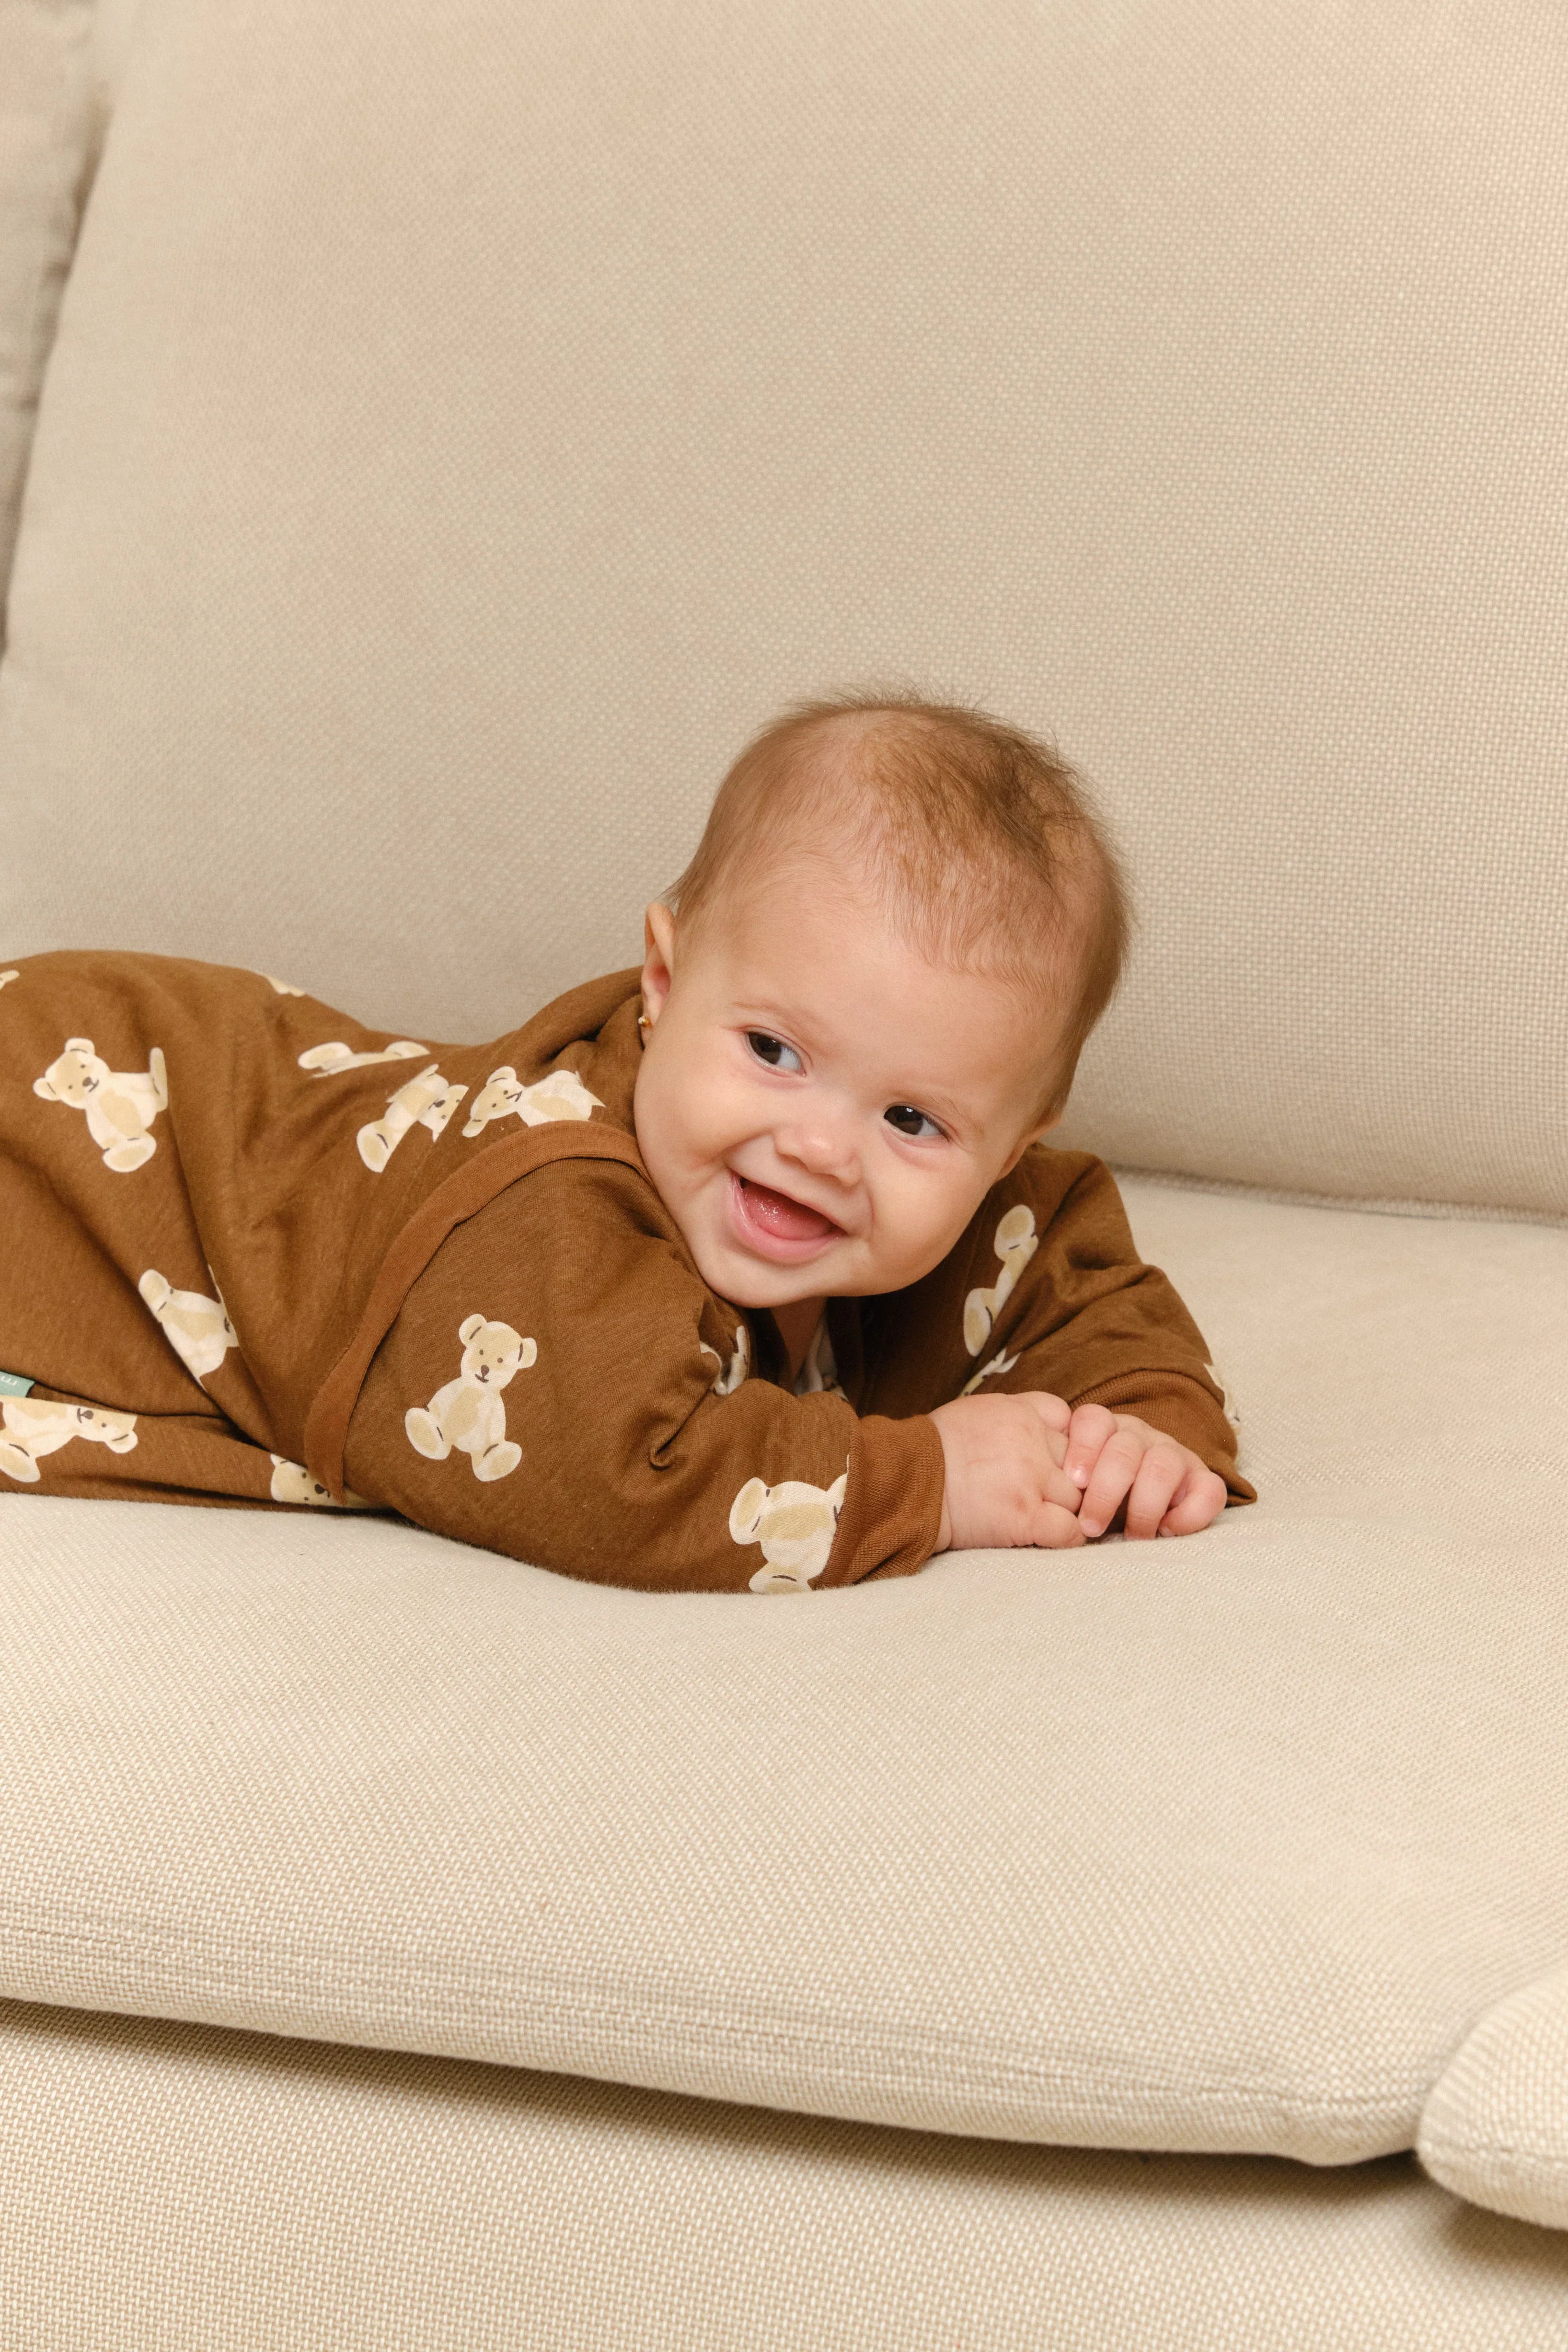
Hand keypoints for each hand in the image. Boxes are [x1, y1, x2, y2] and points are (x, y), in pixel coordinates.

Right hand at [930, 1391, 1086, 1551]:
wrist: (907, 1482)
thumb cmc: (936, 1450)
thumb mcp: (978, 1411)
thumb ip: (1015, 1415)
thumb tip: (1041, 1429)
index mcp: (1021, 1412)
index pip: (1074, 1424)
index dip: (1069, 1446)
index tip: (1057, 1462)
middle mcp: (1032, 1441)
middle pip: (1081, 1463)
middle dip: (1071, 1481)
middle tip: (1050, 1496)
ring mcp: (1032, 1479)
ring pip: (1079, 1498)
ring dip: (1067, 1510)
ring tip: (1044, 1517)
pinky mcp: (1026, 1516)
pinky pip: (1070, 1531)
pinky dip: (1068, 1538)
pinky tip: (1051, 1538)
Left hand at [1062, 1404, 1226, 1539]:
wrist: (1135, 1518)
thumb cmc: (1094, 1504)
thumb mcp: (1073, 1491)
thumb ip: (1059, 1487)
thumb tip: (1044, 1508)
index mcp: (1106, 1431)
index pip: (1093, 1420)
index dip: (1083, 1447)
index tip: (1073, 1482)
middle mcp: (1140, 1437)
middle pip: (1125, 1449)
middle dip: (1106, 1492)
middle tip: (1091, 1527)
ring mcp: (1174, 1456)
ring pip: (1164, 1466)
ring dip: (1145, 1507)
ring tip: (1132, 1538)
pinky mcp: (1203, 1481)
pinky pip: (1209, 1489)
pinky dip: (1190, 1514)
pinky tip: (1168, 1531)